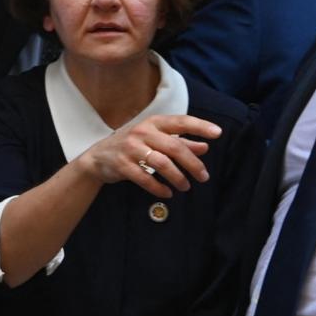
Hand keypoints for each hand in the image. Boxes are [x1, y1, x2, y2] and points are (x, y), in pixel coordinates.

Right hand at [76, 114, 218, 198]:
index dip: (200, 126)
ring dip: (177, 177)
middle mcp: (142, 132)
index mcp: (153, 123)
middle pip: (174, 147)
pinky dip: (159, 188)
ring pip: (161, 163)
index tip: (218, 133)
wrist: (97, 158)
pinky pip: (145, 178)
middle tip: (203, 177)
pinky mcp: (122, 165)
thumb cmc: (133, 145)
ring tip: (186, 187)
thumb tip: (205, 147)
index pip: (180, 121)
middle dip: (192, 164)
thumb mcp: (155, 139)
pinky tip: (167, 193)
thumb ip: (180, 142)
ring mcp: (131, 148)